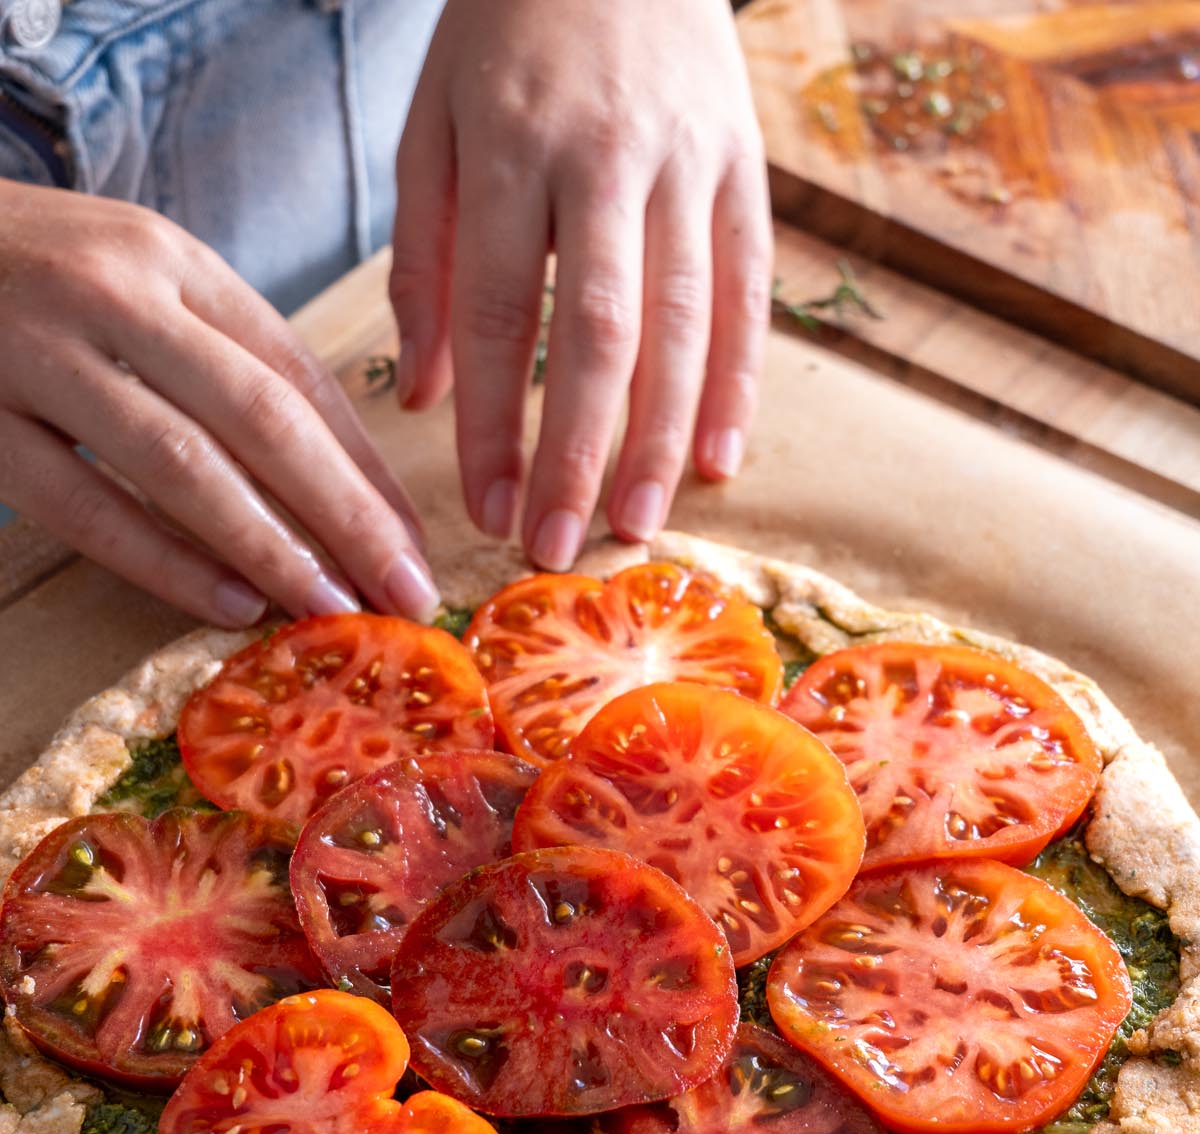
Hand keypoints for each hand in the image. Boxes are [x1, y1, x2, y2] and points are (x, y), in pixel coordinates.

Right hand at [0, 183, 438, 626]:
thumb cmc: (43, 283)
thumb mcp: (142, 285)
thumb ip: (228, 360)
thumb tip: (345, 482)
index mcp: (173, 262)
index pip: (295, 372)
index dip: (365, 468)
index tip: (416, 544)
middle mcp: (115, 295)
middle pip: (261, 416)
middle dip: (348, 515)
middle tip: (406, 593)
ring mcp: (41, 355)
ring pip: (179, 464)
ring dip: (270, 546)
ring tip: (332, 610)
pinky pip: (87, 507)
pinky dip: (164, 560)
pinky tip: (229, 602)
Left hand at [390, 0, 771, 570]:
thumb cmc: (503, 37)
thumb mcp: (431, 126)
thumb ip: (422, 263)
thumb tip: (424, 400)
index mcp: (509, 146)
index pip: (501, 315)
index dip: (495, 425)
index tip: (484, 512)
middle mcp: (606, 158)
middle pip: (598, 334)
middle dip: (577, 454)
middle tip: (556, 547)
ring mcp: (687, 162)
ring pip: (683, 323)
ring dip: (661, 438)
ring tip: (637, 526)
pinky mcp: (744, 166)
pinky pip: (748, 290)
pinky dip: (738, 381)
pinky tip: (719, 459)